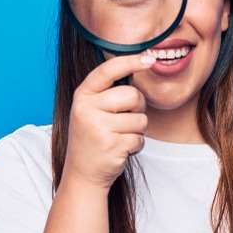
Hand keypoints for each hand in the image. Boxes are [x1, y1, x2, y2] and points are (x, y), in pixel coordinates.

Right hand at [62, 54, 155, 189]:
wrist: (82, 173)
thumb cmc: (92, 137)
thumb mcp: (91, 110)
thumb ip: (107, 92)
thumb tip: (138, 65)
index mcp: (82, 96)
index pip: (108, 70)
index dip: (131, 61)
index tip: (149, 59)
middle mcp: (87, 109)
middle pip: (132, 95)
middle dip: (138, 108)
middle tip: (126, 119)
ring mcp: (98, 128)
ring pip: (140, 119)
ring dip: (137, 130)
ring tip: (119, 137)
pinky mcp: (111, 146)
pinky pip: (139, 139)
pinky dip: (136, 145)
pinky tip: (120, 149)